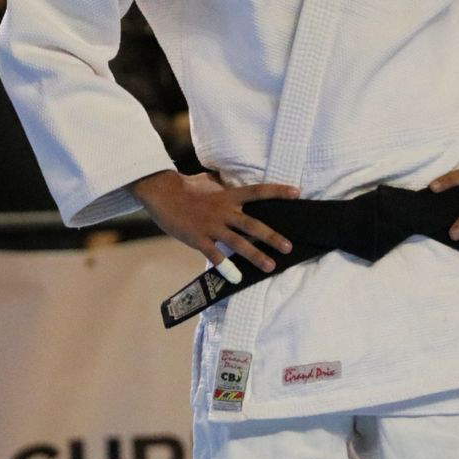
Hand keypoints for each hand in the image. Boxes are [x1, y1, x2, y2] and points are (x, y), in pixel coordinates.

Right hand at [129, 170, 296, 269]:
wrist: (161, 192)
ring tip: (270, 266)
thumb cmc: (184, 186)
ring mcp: (211, 226)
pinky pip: (215, 255)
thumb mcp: (207, 181)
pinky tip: (236, 278)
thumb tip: (228, 180)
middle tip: (289, 247)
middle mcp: (224, 210)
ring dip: (256, 255)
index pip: (258, 191)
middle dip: (272, 237)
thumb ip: (221, 184)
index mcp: (228, 195)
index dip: (278, 191)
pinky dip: (226, 267)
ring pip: (238, 243)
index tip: (297, 193)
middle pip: (253, 225)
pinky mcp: (198, 238)